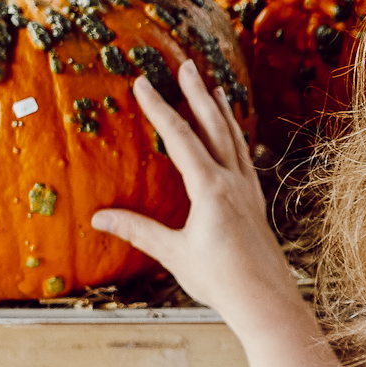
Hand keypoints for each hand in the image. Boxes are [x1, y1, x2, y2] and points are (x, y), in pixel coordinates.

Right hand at [92, 60, 301, 340]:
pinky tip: (233, 136)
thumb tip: (99, 217)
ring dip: (221, 111)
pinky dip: (236, 138)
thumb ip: (138, 230)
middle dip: (197, 94)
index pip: (180, 138)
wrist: (266, 300)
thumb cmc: (220, 280)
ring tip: (213, 88)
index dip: (159, 108)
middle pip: (213, 127)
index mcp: (211, 188)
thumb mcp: (173, 254)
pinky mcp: (256, 202)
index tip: (143, 82)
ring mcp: (248, 189)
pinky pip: (245, 158)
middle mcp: (233, 181)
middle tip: (186, 66)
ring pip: (234, 139)